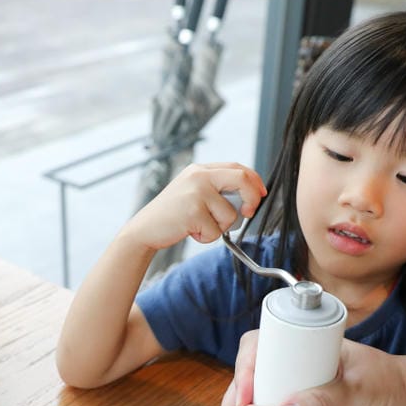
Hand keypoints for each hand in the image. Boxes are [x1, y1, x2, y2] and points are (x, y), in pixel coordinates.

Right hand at [124, 162, 265, 250]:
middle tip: (248, 214)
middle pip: (242, 179)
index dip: (254, 181)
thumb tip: (247, 197)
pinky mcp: (193, 211)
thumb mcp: (192, 192)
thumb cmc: (171, 215)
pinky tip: (190, 232)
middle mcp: (199, 176)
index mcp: (200, 169)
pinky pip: (216, 231)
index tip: (261, 195)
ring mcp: (196, 192)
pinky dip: (206, 238)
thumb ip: (215, 188)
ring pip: (230, 213)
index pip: (238, 167)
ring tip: (198, 226)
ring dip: (219, 228)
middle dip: (252, 198)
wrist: (145, 229)